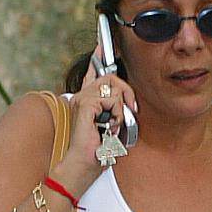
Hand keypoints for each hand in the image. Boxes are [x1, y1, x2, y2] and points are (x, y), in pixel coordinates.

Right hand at [60, 64, 138, 190]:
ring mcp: (81, 99)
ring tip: (114, 126)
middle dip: (127, 92)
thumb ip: (115, 111)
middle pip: (110, 76)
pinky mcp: (85, 104)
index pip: (91, 74)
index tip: (101, 45)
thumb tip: (127, 102)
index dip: (98, 58)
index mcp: (85, 101)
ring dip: (121, 109)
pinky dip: (116, 115)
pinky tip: (109, 127)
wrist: (83, 165)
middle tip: (130, 110)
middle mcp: (81, 97)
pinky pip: (111, 99)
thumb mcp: (111, 128)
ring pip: (113, 88)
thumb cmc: (96, 153)